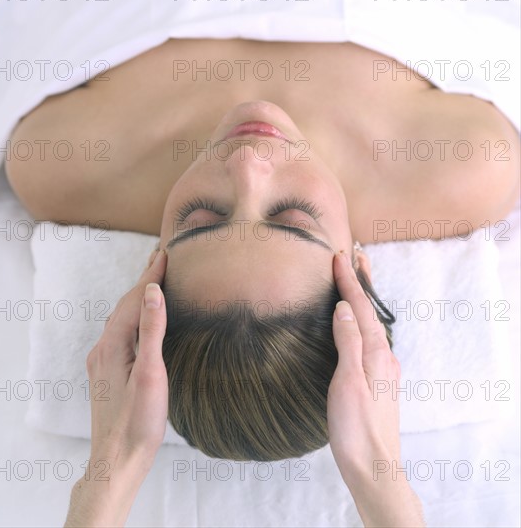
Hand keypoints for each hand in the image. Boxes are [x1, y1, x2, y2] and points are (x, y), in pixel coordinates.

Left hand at [65, 249, 167, 526]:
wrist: (118, 460)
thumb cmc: (138, 421)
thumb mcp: (150, 373)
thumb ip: (151, 330)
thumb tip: (152, 291)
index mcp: (112, 344)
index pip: (135, 300)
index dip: (151, 275)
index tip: (165, 253)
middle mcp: (103, 348)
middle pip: (126, 306)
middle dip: (144, 282)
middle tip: (160, 259)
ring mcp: (104, 361)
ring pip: (123, 319)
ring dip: (139, 299)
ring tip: (154, 283)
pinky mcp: (109, 372)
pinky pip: (122, 333)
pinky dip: (136, 317)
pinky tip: (143, 321)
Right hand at [327, 251, 424, 526]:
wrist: (373, 466)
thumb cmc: (356, 427)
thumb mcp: (348, 382)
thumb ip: (349, 342)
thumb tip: (346, 308)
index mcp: (376, 353)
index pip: (361, 308)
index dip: (349, 282)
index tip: (339, 257)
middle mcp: (383, 356)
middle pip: (372, 311)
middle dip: (362, 283)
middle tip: (356, 257)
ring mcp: (381, 369)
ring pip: (370, 324)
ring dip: (362, 299)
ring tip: (354, 281)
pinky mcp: (375, 380)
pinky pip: (368, 338)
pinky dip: (361, 320)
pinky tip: (354, 323)